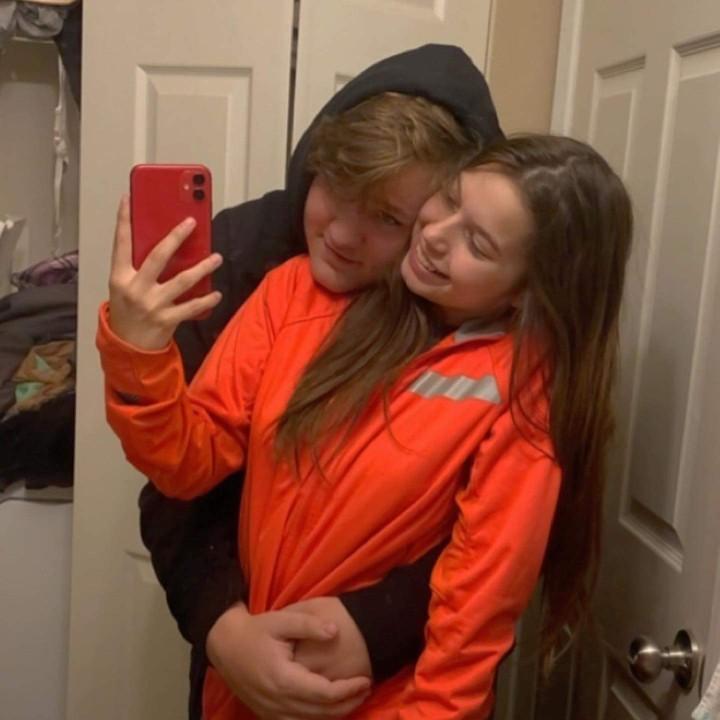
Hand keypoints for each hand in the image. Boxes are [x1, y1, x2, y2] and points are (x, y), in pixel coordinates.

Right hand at [108, 194, 222, 349]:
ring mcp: (151, 305)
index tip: (129, 199)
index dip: (123, 220)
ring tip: (216, 257)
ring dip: (202, 267)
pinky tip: (216, 293)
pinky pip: (191, 307)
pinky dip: (206, 300)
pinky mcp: (166, 320)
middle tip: (192, 222)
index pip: (121, 243)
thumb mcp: (125, 287)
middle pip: (158, 256)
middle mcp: (135, 289)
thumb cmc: (128, 311)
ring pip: (182, 280)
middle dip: (176, 236)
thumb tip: (165, 243)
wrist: (128, 347)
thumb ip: (139, 267)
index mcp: (120, 277)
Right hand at [206, 603, 371, 718]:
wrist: (225, 645)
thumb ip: (309, 625)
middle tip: (366, 689)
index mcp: (283, 679)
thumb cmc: (256, 630)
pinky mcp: (267, 715)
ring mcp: (270, 713)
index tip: (366, 679)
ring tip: (354, 698)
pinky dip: (317, 719)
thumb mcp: (282, 620)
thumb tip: (335, 631)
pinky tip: (330, 708)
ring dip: (335, 714)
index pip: (324, 694)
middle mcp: (277, 703)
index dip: (348, 690)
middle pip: (321, 714)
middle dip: (348, 704)